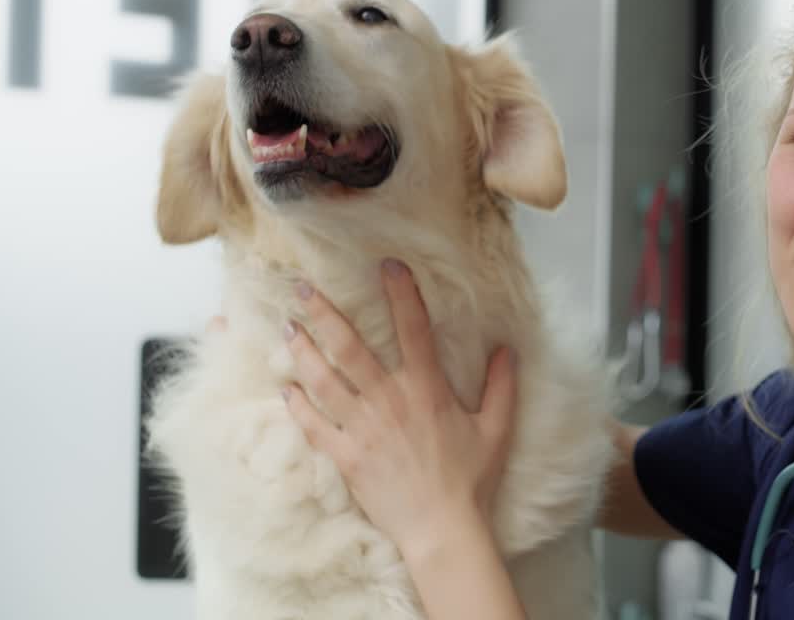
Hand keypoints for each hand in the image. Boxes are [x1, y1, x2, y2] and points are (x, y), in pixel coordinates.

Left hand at [280, 258, 518, 554]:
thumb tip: (508, 350)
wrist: (442, 529)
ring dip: (303, 352)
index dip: (401, 294)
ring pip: (324, 380)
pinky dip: (297, 406)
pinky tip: (286, 389)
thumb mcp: (496, 429)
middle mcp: (390, 400)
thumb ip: (501, 386)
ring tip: (287, 329)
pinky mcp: (345, 456)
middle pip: (350, 348)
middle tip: (302, 289)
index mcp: (427, 389)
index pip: (414, 329)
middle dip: (324, 314)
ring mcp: (363, 428)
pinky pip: (314, 426)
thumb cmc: (471, 480)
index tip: (388, 265)